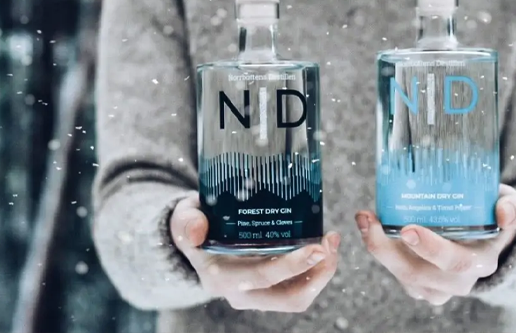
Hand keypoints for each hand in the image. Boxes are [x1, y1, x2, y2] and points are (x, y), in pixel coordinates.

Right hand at [170, 196, 339, 312]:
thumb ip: (188, 222)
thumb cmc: (194, 225)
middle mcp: (241, 294)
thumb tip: (197, 229)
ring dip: (322, 274)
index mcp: (222, 278)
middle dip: (318, 273)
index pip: (262, 278)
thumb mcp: (184, 219)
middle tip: (331, 244)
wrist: (195, 241)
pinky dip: (316, 271)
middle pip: (290, 297)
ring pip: (299, 297)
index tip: (317, 248)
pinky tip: (324, 245)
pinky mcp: (270, 288)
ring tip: (332, 242)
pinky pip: (299, 288)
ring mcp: (258, 295)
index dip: (292, 265)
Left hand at [356, 184, 515, 304]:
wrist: (488, 232)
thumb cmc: (495, 213)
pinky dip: (378, 250)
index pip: (455, 262)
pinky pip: (395, 272)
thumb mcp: (515, 206)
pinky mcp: (418, 283)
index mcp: (480, 261)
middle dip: (391, 250)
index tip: (408, 229)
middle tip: (374, 223)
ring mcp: (435, 286)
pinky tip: (368, 225)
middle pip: (419, 273)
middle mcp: (457, 280)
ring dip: (378, 248)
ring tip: (364, 219)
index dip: (431, 248)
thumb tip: (505, 212)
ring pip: (402, 275)